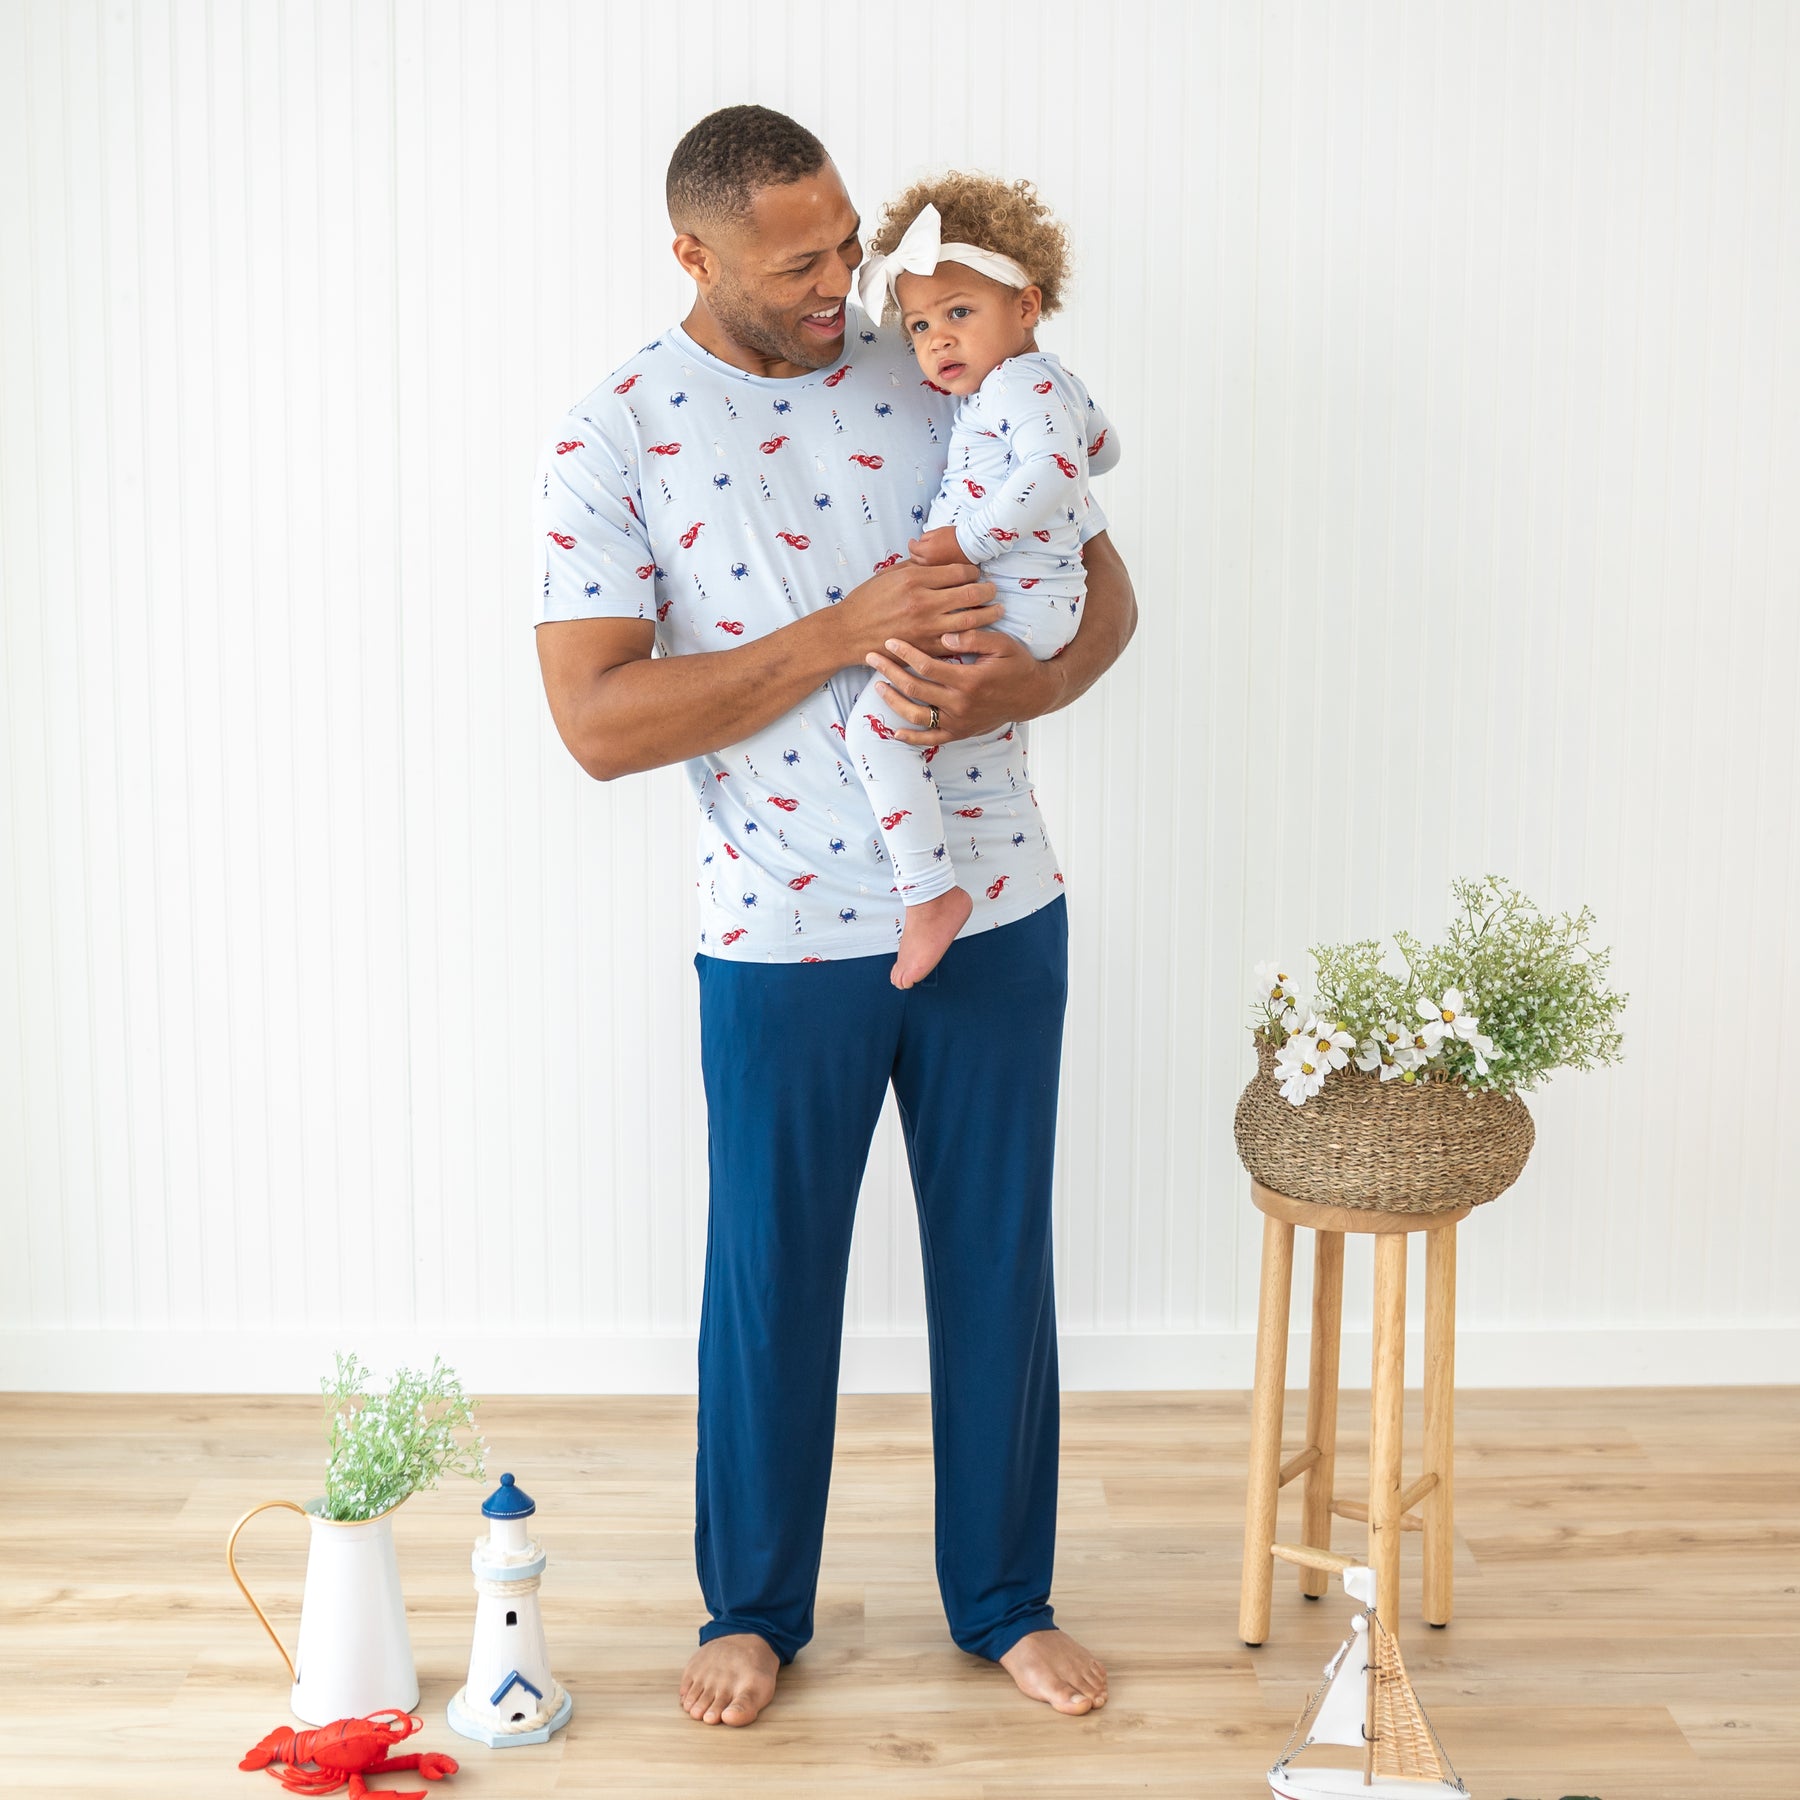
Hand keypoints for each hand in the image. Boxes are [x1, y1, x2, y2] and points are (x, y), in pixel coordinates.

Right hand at [835, 555, 1002, 660]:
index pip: (959, 572)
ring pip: (971, 619)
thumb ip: (915, 567)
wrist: (847, 633)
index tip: (976, 575)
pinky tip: (980, 632)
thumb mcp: (888, 575)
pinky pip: (958, 642)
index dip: (973, 572)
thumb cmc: (866, 602)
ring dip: (989, 614)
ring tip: (997, 610)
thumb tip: (939, 559)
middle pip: (971, 593)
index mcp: (914, 579)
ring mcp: (926, 627)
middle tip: (993, 590)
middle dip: (988, 590)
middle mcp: (923, 602)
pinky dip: (973, 636)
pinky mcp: (926, 649)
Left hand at [863, 628, 1066, 744]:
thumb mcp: (1002, 644)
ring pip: (916, 716)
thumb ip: (974, 637)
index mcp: (969, 680)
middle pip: (915, 689)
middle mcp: (960, 705)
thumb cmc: (1017, 665)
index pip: (927, 666)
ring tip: (878, 686)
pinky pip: (931, 739)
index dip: (905, 652)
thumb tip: (944, 634)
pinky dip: (911, 738)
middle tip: (872, 657)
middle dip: (890, 672)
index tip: (890, 640)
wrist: (1032, 696)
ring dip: (893, 702)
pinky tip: (894, 731)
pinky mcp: (959, 733)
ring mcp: (958, 722)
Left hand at [907, 527, 965, 566]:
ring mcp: (935, 569)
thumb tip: (920, 542)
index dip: (911, 543)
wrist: (970, 545)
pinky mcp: (942, 573)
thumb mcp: (937, 531)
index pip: (911, 548)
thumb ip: (924, 537)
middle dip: (914, 551)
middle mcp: (930, 562)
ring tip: (925, 553)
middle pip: (914, 558)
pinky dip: (929, 565)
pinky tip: (933, 560)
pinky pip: (931, 569)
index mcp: (927, 551)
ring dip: (921, 559)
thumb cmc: (957, 537)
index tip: (912, 541)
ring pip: (921, 566)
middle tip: (916, 547)